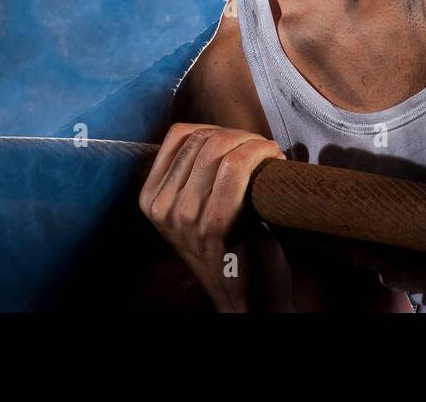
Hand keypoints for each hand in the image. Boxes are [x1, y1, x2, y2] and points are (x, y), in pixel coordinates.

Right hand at [139, 122, 291, 311]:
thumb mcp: (193, 212)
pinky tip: (274, 160)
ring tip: (269, 155)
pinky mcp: (217, 224)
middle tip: (261, 149)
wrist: (247, 298)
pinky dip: (260, 153)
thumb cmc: (228, 249)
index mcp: (151, 199)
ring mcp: (186, 217)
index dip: (217, 129)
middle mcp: (162, 207)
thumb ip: (193, 176)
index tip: (240, 143)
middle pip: (203, 137)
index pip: (180, 135)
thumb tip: (222, 134)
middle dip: (240, 135)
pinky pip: (236, 167)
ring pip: (220, 147)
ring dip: (254, 143)